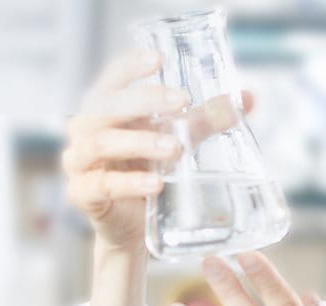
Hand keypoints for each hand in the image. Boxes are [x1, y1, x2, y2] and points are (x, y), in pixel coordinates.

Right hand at [61, 51, 256, 252]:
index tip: (159, 60)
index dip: (131, 66)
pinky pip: (101, 185)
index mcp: (106, 108)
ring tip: (175, 148)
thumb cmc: (151, 170)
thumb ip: (207, 119)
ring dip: (140, 142)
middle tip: (182, 102)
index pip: (112, 78)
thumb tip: (247, 98)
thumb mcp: (180, 140)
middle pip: (104, 106)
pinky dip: (129, 183)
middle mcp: (86, 129)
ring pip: (100, 143)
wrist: (135, 225)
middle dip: (144, 101)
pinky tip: (155, 184)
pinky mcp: (81, 194)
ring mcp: (79, 162)